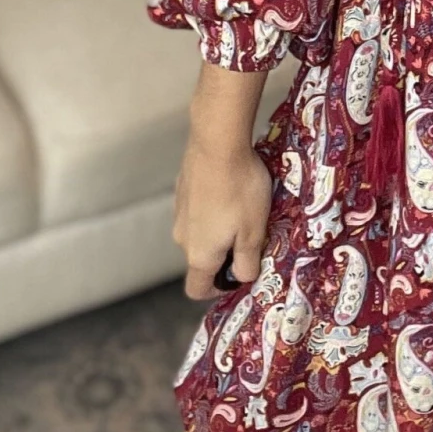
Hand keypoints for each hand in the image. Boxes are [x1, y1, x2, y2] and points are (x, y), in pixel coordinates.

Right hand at [173, 132, 272, 300]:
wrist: (217, 142)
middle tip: (253, 234)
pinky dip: (213, 207)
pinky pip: (198, 209)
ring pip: (200, 232)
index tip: (240, 273)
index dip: (218, 289)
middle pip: (201, 259)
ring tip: (245, 208)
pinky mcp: (181, 190)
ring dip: (220, 228)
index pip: (197, 289)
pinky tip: (232, 188)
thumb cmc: (240, 190)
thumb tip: (242, 278)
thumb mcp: (254, 231)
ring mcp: (178, 212)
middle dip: (226, 254)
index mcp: (199, 254)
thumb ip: (248, 261)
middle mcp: (182, 238)